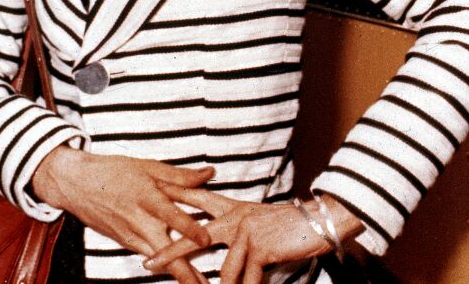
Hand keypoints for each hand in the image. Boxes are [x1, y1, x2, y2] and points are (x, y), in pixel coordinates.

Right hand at [32, 145, 214, 283]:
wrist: (77, 185)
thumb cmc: (114, 172)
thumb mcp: (148, 167)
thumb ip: (180, 175)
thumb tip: (209, 173)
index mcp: (147, 198)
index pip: (170, 216)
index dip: (188, 228)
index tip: (205, 240)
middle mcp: (139, 221)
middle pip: (163, 250)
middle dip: (183, 270)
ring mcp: (130, 235)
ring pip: (157, 260)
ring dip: (177, 273)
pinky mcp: (125, 243)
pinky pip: (148, 256)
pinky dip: (163, 266)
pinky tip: (179, 274)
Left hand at [144, 187, 362, 283]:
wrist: (321, 220)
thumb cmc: (292, 224)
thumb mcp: (261, 222)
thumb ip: (241, 230)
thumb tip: (227, 248)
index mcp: (235, 209)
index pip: (199, 199)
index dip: (175, 195)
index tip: (152, 193)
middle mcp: (237, 218)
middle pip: (194, 235)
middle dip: (169, 252)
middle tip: (147, 263)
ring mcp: (247, 233)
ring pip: (223, 270)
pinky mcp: (259, 247)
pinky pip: (245, 277)